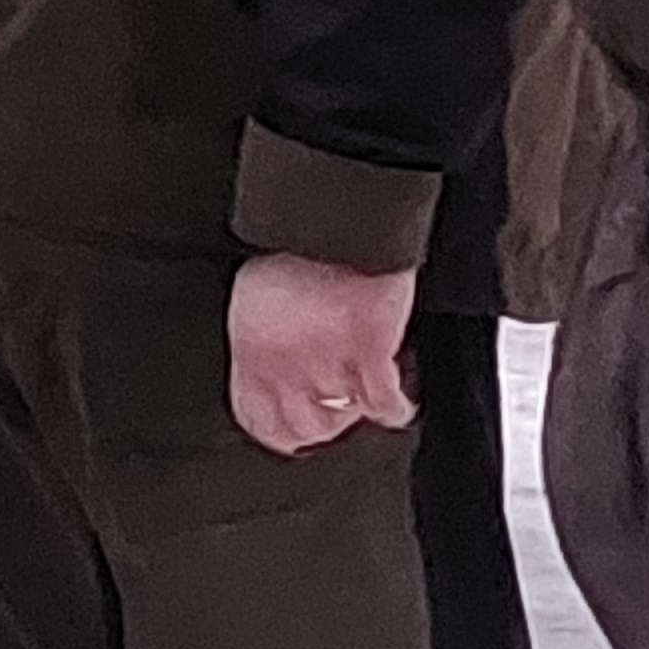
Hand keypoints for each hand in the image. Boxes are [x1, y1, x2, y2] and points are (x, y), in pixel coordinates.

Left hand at [227, 251, 418, 455]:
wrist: (336, 219)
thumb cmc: (294, 249)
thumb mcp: (254, 295)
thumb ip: (261, 338)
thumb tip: (266, 367)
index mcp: (251, 347)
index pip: (255, 417)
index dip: (275, 428)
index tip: (287, 429)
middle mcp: (286, 363)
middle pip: (304, 428)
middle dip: (320, 425)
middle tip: (332, 412)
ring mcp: (329, 362)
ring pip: (343, 421)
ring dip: (354, 414)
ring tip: (360, 399)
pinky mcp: (370, 353)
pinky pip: (385, 407)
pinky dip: (396, 408)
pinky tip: (396, 401)